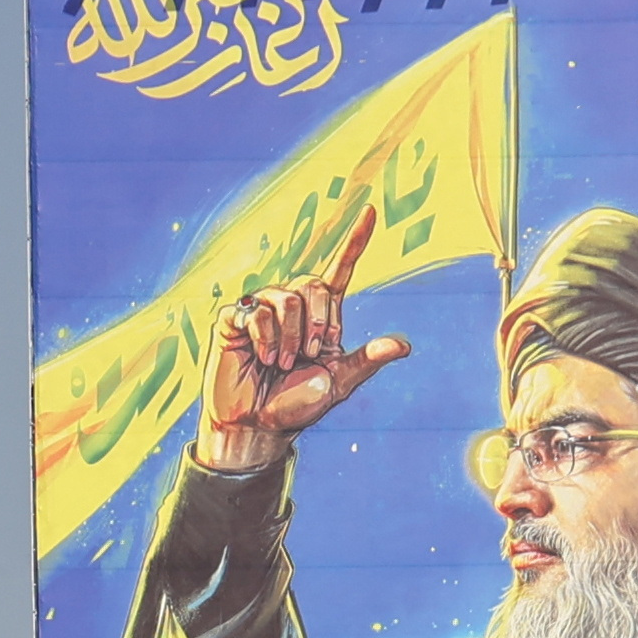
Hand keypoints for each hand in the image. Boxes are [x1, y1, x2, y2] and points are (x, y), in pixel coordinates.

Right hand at [195, 199, 407, 472]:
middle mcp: (291, 306)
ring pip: (286, 298)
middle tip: (310, 354)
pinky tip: (265, 358)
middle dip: (319, 322)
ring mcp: (260, 310)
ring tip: (284, 364)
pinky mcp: (233, 321)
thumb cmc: (297, 405)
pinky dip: (265, 338)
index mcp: (320, 316)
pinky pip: (255, 312)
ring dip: (291, 336)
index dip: (354, 241)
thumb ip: (366, 360)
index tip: (370, 211)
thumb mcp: (338, 382)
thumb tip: (404, 345)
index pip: (339, 270)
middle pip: (312, 284)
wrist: (258, 427)